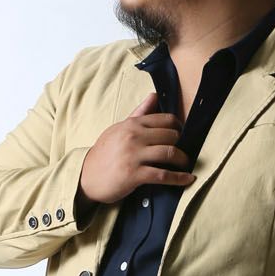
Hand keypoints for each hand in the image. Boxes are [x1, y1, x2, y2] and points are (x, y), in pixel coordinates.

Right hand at [77, 91, 197, 206]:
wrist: (86, 176)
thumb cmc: (104, 153)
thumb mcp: (119, 128)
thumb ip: (139, 114)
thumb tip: (154, 96)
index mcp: (132, 124)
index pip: (165, 120)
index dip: (179, 128)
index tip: (182, 136)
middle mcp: (134, 137)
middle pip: (171, 136)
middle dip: (182, 145)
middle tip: (184, 152)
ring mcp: (134, 155)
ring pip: (169, 153)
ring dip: (183, 160)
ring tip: (186, 165)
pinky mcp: (134, 175)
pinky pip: (163, 175)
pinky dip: (179, 178)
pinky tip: (188, 179)